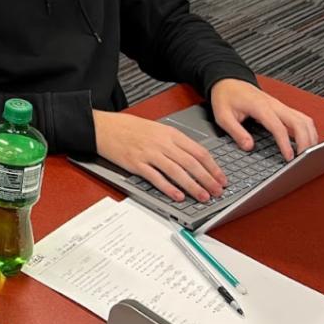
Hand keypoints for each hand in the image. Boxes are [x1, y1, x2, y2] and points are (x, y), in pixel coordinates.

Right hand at [94, 110, 226, 202]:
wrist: (102, 127)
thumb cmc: (127, 127)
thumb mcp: (156, 128)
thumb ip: (174, 141)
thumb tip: (192, 158)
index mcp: (169, 133)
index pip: (198, 151)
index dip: (213, 167)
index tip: (221, 178)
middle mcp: (161, 143)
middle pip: (191, 163)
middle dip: (207, 179)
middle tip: (217, 191)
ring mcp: (148, 153)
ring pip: (177, 171)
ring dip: (192, 186)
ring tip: (202, 196)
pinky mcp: (136, 163)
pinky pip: (156, 177)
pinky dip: (168, 187)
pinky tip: (177, 195)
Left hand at [210, 79, 317, 161]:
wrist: (228, 82)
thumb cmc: (225, 97)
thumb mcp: (222, 116)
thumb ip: (236, 132)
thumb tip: (249, 147)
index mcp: (260, 107)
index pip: (279, 127)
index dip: (286, 144)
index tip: (290, 157)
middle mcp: (274, 105)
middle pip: (299, 122)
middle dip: (306, 141)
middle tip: (305, 159)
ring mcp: (280, 105)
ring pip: (304, 119)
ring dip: (310, 135)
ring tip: (309, 153)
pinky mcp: (282, 108)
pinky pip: (301, 118)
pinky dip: (307, 130)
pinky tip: (306, 141)